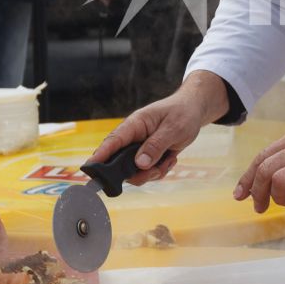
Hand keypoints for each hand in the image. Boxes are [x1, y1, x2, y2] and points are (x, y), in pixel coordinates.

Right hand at [88, 79, 223, 184]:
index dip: (100, 155)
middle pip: (121, 163)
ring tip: (169, 160)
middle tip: (157, 169)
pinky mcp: (148, 156)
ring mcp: (139, 148)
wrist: (193, 111)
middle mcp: (133, 138)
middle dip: (139, 172)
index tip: (90, 168)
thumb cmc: (182, 113)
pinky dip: (160, 170)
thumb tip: (140, 164)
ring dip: (153, 172)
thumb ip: (156, 145)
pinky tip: (171, 158)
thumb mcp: (173, 128)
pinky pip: (148, 172)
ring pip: (135, 172)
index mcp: (135, 124)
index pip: (113, 141)